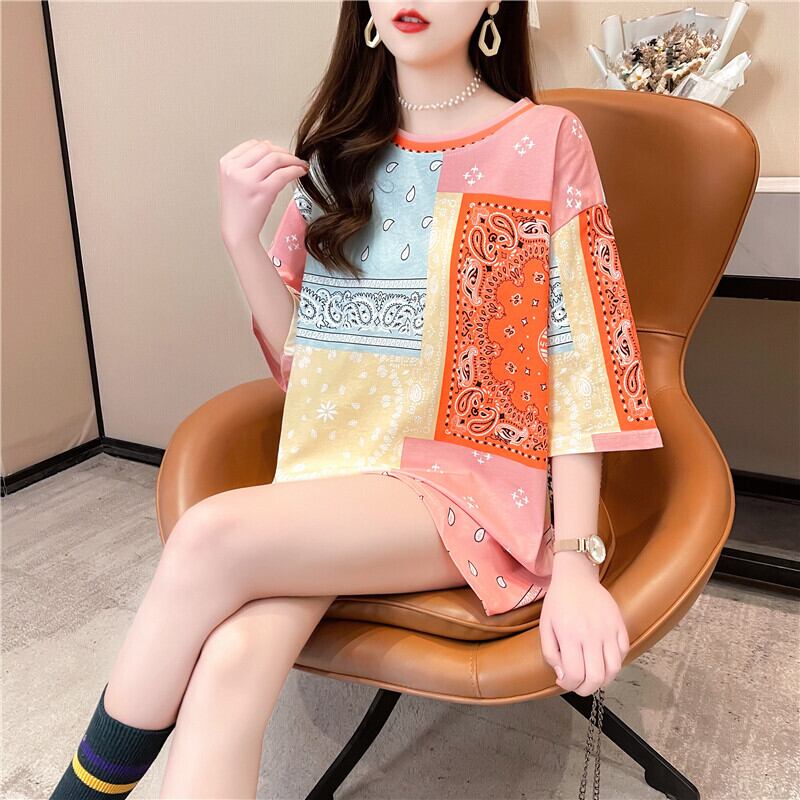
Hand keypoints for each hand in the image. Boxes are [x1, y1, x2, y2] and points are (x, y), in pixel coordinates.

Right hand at [218, 139, 308, 249]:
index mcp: (227, 163)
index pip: (252, 144)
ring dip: (292, 159)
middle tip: (293, 159)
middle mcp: (235, 169)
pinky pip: (284, 174)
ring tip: (300, 165)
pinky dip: (295, 170)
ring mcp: (248, 180)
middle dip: (283, 152)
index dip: (270, 147)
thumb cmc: (240, 208)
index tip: (280, 153)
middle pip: (265, 148)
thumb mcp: (236, 180)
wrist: (238, 231)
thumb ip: (248, 164)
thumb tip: (272, 149)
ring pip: (276, 158)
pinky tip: (301, 172)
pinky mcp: (262, 191)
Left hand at [539, 551, 629, 695]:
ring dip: (603, 680)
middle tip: (579, 686)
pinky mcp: (620, 625)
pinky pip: (624, 653)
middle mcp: (591, 635)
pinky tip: (603, 660)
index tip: (564, 681)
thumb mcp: (545, 627)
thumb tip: (562, 675)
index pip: (575, 674)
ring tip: (592, 676)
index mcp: (570, 635)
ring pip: (614, 669)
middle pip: (596, 677)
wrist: (576, 577)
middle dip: (586, 689)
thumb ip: (550, 654)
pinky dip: (615, 663)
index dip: (569, 685)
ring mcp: (609, 630)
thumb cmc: (558, 602)